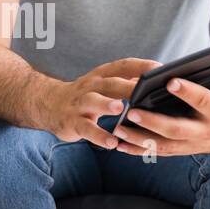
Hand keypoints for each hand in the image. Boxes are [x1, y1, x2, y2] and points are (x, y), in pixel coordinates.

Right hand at [42, 57, 160, 147]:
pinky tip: (112, 142)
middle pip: (110, 83)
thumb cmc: (87, 95)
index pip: (123, 66)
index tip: (160, 68)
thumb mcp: (104, 84)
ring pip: (93, 101)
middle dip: (127, 85)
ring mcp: (80, 104)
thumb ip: (127, 82)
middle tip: (144, 89)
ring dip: (106, 104)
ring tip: (120, 109)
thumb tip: (157, 81)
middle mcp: (91, 86)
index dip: (140, 66)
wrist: (49, 104)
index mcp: (102, 75)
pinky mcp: (73, 122)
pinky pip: (86, 128)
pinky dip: (99, 135)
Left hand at [111, 43, 209, 156]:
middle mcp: (205, 131)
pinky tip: (118, 144)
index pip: (203, 101)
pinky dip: (138, 149)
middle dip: (153, 122)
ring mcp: (192, 143)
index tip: (171, 81)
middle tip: (132, 111)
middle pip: (177, 129)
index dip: (189, 92)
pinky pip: (158, 152)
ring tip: (118, 128)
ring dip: (139, 139)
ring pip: (163, 144)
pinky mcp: (182, 149)